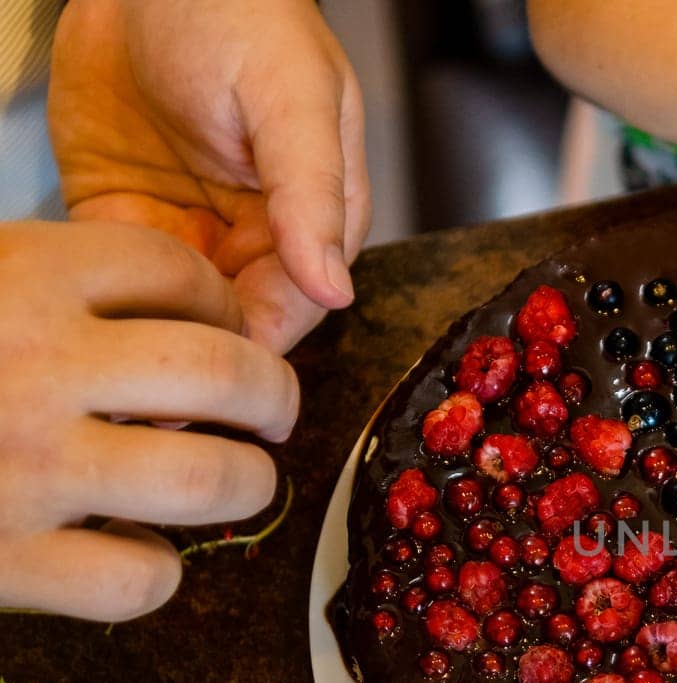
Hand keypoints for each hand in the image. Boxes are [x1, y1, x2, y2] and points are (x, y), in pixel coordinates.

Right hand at [0, 222, 297, 621]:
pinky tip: (129, 553)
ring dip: (243, 483)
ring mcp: (26, 469)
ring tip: (235, 481)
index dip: (221, 303)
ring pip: (210, 480)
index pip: (177, 272)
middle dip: (274, 394)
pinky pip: (139, 579)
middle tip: (270, 411)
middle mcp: (34, 366)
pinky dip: (153, 573)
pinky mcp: (5, 563)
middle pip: (227, 372)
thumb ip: (44, 278)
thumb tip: (178, 304)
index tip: (222, 328)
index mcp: (18, 276)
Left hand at [48, 0, 369, 353]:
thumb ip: (314, 195)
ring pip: (173, 311)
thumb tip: (336, 289)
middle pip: (234, 323)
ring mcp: (189, 226)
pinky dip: (100, 293)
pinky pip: (114, 272)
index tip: (221, 378)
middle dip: (199, 355)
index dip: (259, 346)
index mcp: (312, 215)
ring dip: (148, 337)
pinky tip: (86, 301)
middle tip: (155, 395)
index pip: (295, 307)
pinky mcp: (123, 212)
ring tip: (114, 362)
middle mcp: (254, 233)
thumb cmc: (241, 15)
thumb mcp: (292, 101)